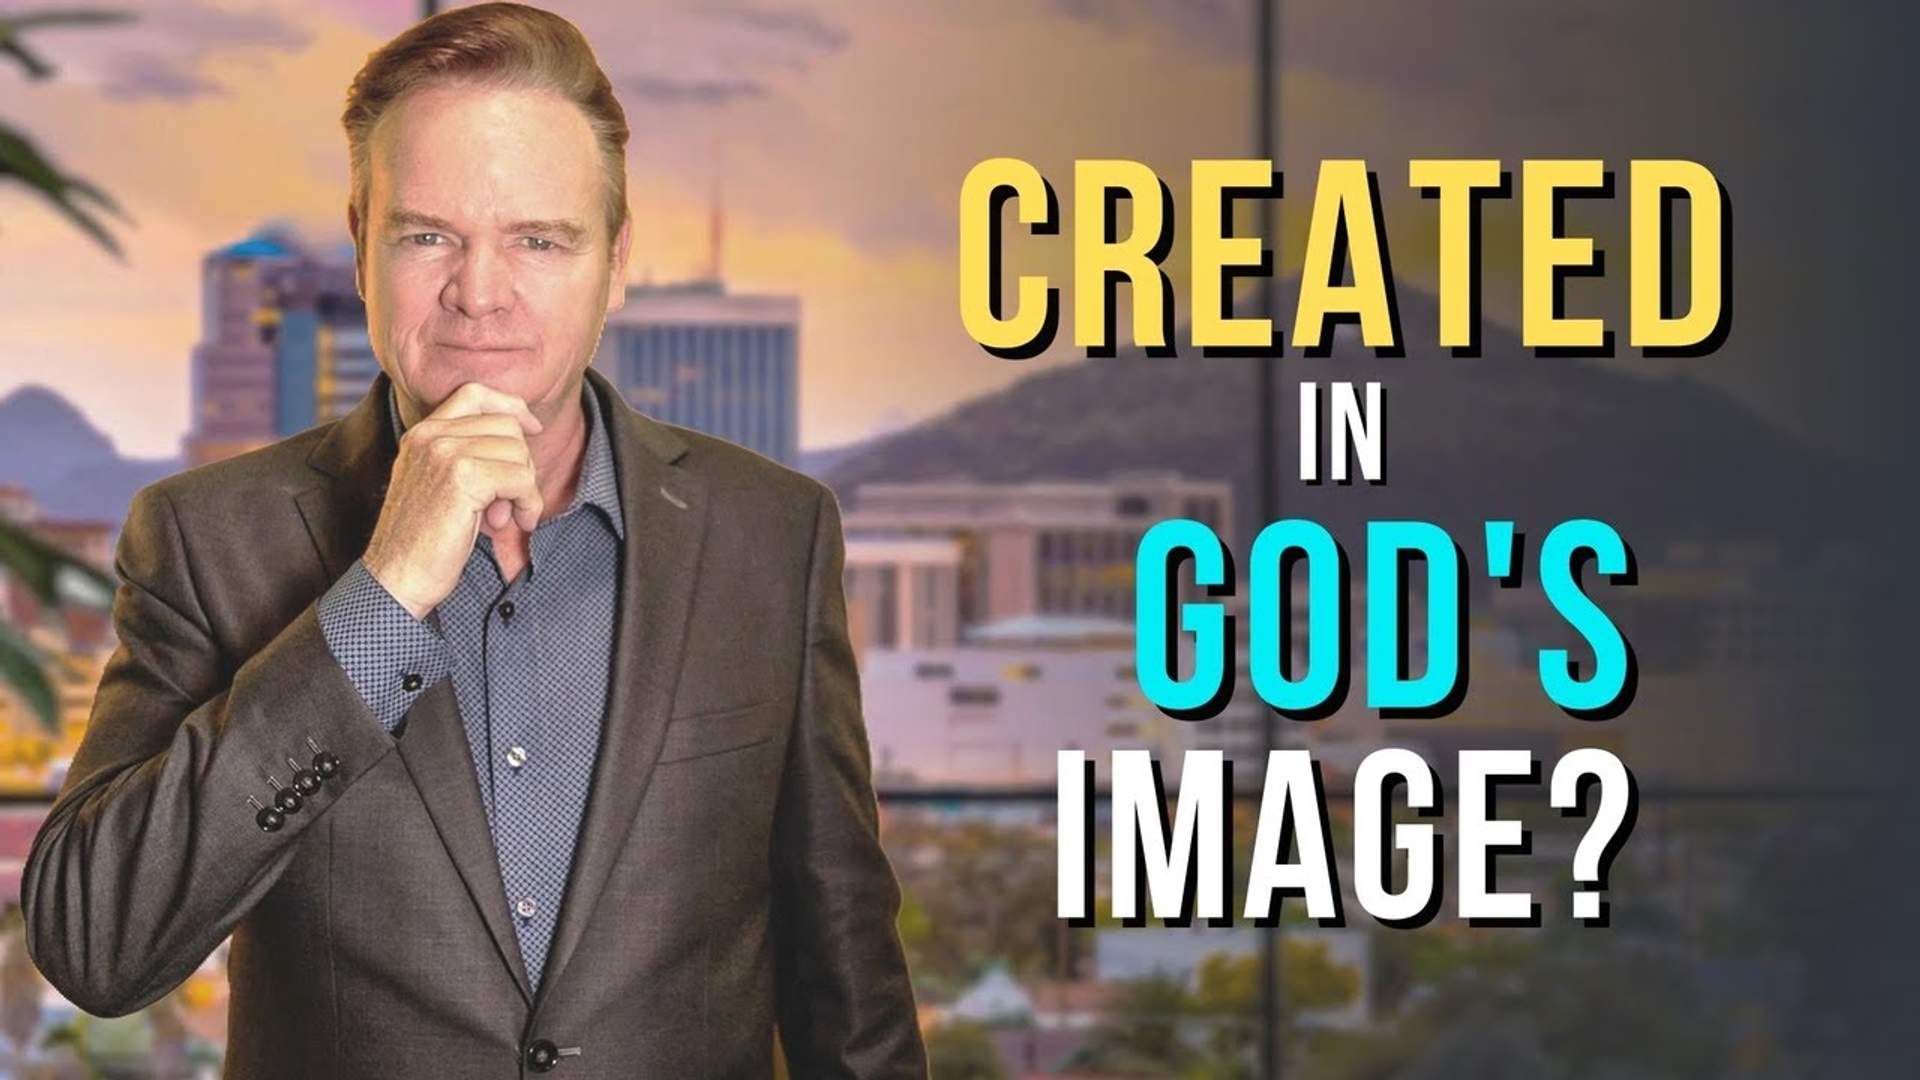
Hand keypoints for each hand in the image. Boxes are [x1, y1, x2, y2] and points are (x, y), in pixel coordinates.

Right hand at [361, 382, 544, 617]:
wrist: (397, 577)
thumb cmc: (426, 540)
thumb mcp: (444, 485)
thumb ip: (471, 457)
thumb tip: (524, 438)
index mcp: (422, 434)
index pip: (475, 393)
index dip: (511, 405)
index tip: (532, 428)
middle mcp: (430, 436)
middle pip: (506, 425)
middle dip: (520, 464)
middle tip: (509, 502)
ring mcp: (444, 452)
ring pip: (517, 451)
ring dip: (526, 488)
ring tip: (507, 517)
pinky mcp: (462, 477)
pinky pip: (520, 477)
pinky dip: (529, 502)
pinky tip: (518, 522)